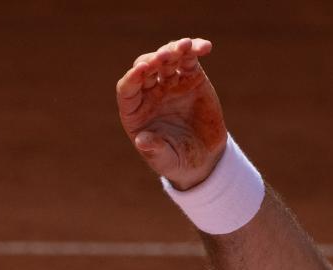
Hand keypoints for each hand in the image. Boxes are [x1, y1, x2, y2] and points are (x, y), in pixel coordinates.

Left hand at [116, 37, 226, 189]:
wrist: (203, 158)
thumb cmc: (177, 161)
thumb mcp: (165, 160)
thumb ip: (154, 150)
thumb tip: (142, 141)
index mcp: (135, 111)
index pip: (127, 88)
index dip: (132, 78)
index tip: (141, 70)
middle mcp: (149, 92)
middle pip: (146, 68)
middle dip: (154, 60)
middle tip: (165, 57)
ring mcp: (170, 82)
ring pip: (168, 58)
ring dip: (175, 49)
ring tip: (186, 46)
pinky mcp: (190, 78)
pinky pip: (189, 58)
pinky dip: (195, 49)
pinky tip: (204, 47)